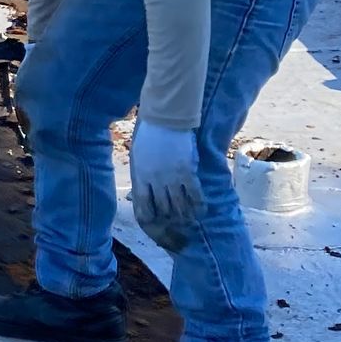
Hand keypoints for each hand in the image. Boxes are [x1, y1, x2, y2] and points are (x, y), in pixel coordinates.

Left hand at [131, 117, 202, 253]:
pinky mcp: (187, 172)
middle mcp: (155, 181)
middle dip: (170, 218)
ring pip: (179, 205)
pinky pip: (194, 194)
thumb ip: (142, 174)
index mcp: (140, 177)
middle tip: (177, 223)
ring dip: (185, 215)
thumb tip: (144, 190)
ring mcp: (171, 177)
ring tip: (190, 220)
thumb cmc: (148, 135)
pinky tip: (202, 209)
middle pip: (163, 209)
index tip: (157, 223)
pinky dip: (198, 204)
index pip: (143, 207)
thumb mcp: (138, 156)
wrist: (164, 119)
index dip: (150, 218)